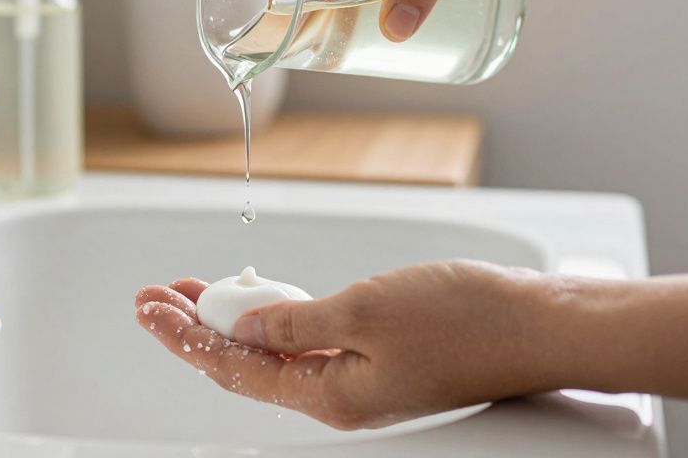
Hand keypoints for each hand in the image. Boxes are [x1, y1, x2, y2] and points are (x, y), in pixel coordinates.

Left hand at [134, 260, 558, 429]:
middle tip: (156, 297)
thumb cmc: (468, 321)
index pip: (232, 369)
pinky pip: (309, 343)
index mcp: (329, 395)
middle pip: (245, 365)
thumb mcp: (362, 310)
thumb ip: (294, 322)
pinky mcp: (379, 358)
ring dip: (230, 319)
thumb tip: (243, 329)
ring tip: (191, 292)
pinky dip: (273, 319)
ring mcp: (359, 378)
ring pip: (274, 352)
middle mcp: (339, 396)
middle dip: (195, 327)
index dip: (184, 336)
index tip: (150, 307)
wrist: (537, 324)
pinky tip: (255, 301)